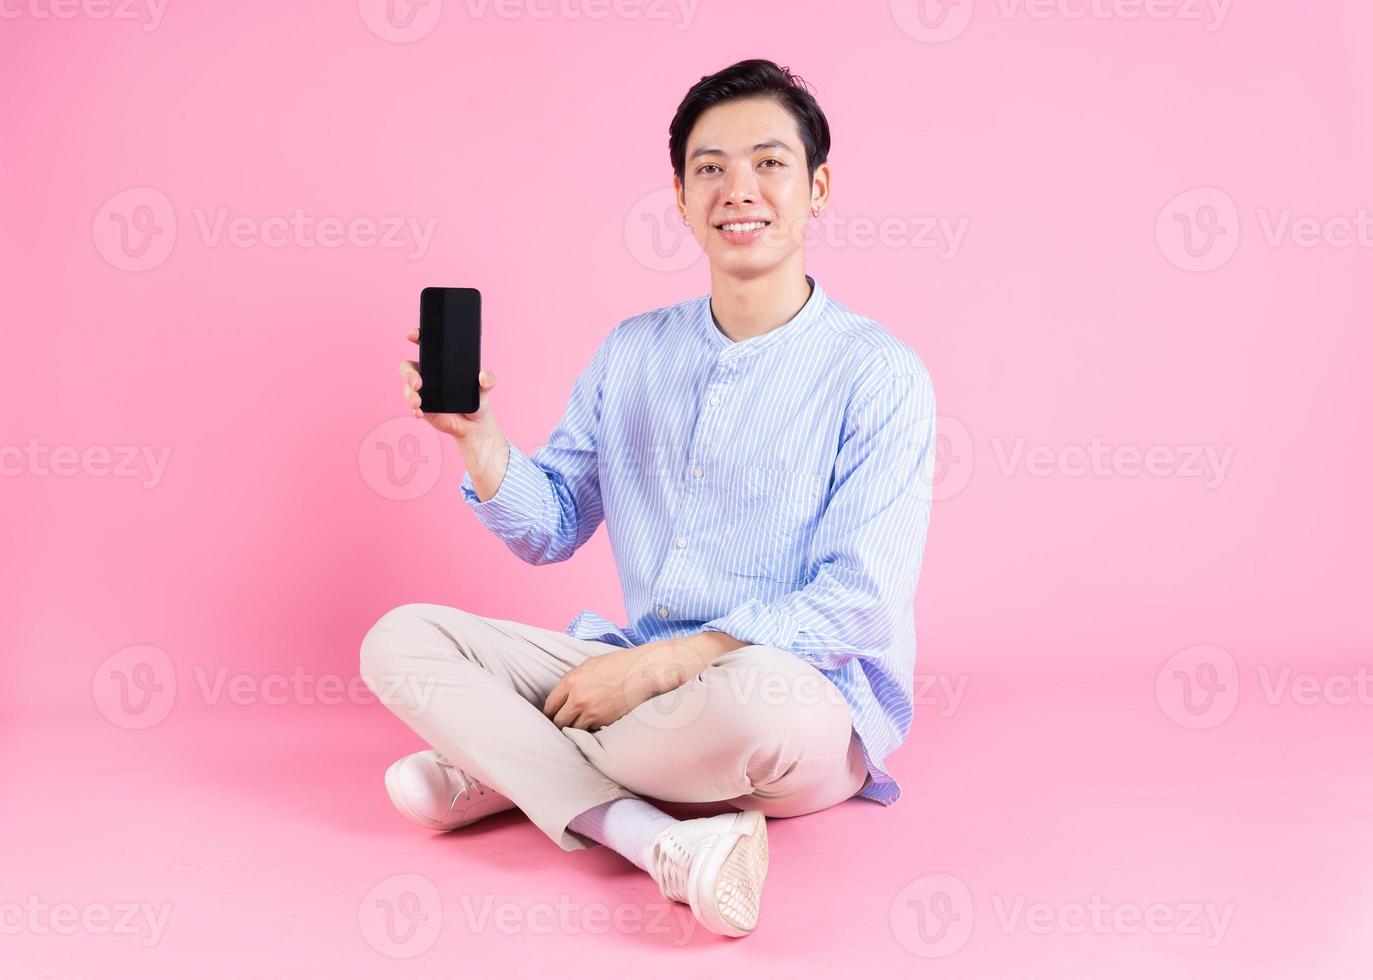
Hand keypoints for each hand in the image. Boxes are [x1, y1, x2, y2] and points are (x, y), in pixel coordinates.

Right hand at [397, 326, 497, 439]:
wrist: (475, 423)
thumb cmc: (477, 399)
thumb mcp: (485, 388)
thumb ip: (488, 380)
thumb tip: (484, 376)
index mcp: (440, 363)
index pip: (425, 345)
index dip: (416, 336)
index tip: (412, 335)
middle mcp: (428, 375)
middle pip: (407, 367)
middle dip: (409, 374)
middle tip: (418, 383)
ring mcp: (423, 391)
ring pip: (408, 388)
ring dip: (410, 395)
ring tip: (418, 403)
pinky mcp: (424, 407)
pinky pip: (413, 406)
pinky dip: (414, 409)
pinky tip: (419, 412)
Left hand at [543, 639, 705, 731]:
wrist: (643, 671)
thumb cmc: (618, 664)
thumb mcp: (588, 665)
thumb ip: (572, 681)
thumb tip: (563, 695)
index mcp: (571, 681)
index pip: (550, 705)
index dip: (549, 712)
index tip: (551, 715)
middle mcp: (578, 699)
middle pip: (558, 721)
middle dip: (558, 723)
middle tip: (561, 724)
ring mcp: (592, 712)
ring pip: (573, 730)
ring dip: (573, 729)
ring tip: (575, 726)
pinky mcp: (606, 722)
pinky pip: (590, 731)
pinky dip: (589, 730)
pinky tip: (592, 725)